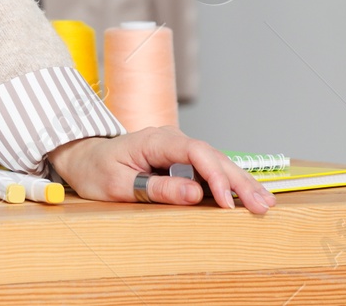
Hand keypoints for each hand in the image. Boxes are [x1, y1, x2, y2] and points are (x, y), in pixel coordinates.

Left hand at [46, 126, 276, 214]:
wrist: (80, 159)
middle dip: (239, 181)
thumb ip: (156, 189)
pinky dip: (228, 182)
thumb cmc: (94, 171)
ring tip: (265, 203)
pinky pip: (208, 169)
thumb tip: (196, 194)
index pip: (195, 152)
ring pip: (215, 162)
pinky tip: (247, 195)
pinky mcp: (179, 160)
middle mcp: (170, 139)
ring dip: (240, 181)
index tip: (228, 203)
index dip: (216, 177)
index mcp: (154, 140)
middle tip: (262, 206)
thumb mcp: (118, 184)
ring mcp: (177, 148)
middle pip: (213, 156)